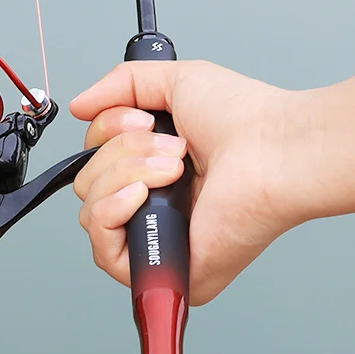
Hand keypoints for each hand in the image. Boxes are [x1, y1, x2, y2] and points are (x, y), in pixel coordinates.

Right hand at [70, 57, 354, 304]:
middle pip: (87, 186)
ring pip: (91, 211)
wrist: (276, 150)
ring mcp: (158, 243)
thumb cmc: (246, 120)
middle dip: (119, 153)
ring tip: (174, 167)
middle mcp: (156, 210)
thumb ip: (119, 85)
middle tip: (171, 147)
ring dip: (125, 174)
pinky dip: (113, 211)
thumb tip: (78, 107)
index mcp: (157, 173)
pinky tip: (143, 193)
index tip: (143, 119)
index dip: (105, 136)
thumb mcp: (173, 82)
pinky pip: (103, 250)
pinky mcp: (164, 271)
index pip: (96, 163)